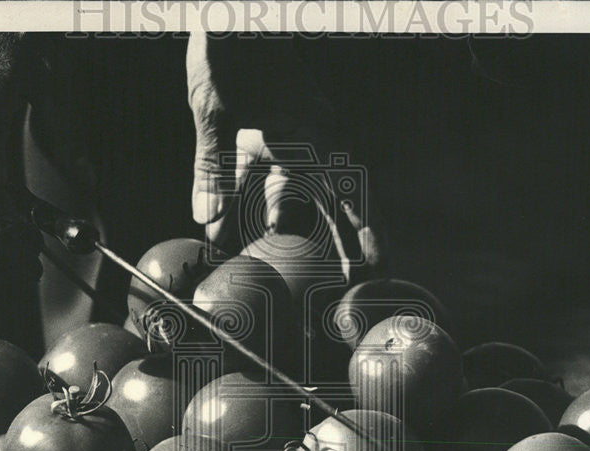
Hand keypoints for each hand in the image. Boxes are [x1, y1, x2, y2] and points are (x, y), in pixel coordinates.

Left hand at [186, 33, 386, 279]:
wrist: (229, 11)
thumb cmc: (232, 49)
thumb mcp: (218, 112)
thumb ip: (214, 166)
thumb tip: (208, 219)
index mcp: (315, 135)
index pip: (351, 193)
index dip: (367, 232)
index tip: (380, 267)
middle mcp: (307, 140)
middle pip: (331, 202)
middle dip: (339, 242)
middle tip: (349, 284)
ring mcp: (284, 136)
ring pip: (289, 192)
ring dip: (275, 225)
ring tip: (270, 260)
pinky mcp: (260, 130)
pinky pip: (259, 174)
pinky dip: (244, 198)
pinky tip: (225, 224)